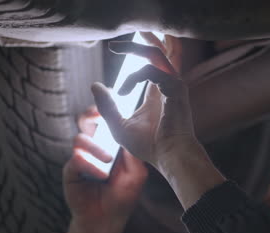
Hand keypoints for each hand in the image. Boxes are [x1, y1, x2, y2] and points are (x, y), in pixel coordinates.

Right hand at [62, 109, 147, 232]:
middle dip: (91, 114)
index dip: (109, 110)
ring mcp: (82, 157)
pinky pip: (75, 160)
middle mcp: (95, 147)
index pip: (107, 121)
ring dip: (96, 147)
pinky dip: (87, 164)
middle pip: (87, 121)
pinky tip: (99, 174)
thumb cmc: (123, 196)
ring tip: (108, 160)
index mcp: (111, 144)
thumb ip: (134, 155)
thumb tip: (131, 134)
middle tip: (99, 114)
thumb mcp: (137, 174)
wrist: (106, 220)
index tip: (115, 101)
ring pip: (81, 139)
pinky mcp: (71, 171)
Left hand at [91, 34, 196, 168]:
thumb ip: (107, 105)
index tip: (116, 48)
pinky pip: (152, 71)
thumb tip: (94, 85)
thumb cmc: (149, 145)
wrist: (168, 156)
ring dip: (135, 47)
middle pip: (159, 50)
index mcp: (158, 90)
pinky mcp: (175, 88)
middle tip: (116, 43)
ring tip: (114, 48)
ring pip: (156, 53)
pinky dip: (134, 78)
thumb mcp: (118, 125)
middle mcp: (168, 83)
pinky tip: (123, 92)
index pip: (154, 61)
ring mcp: (174, 84)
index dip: (141, 48)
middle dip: (142, 38)